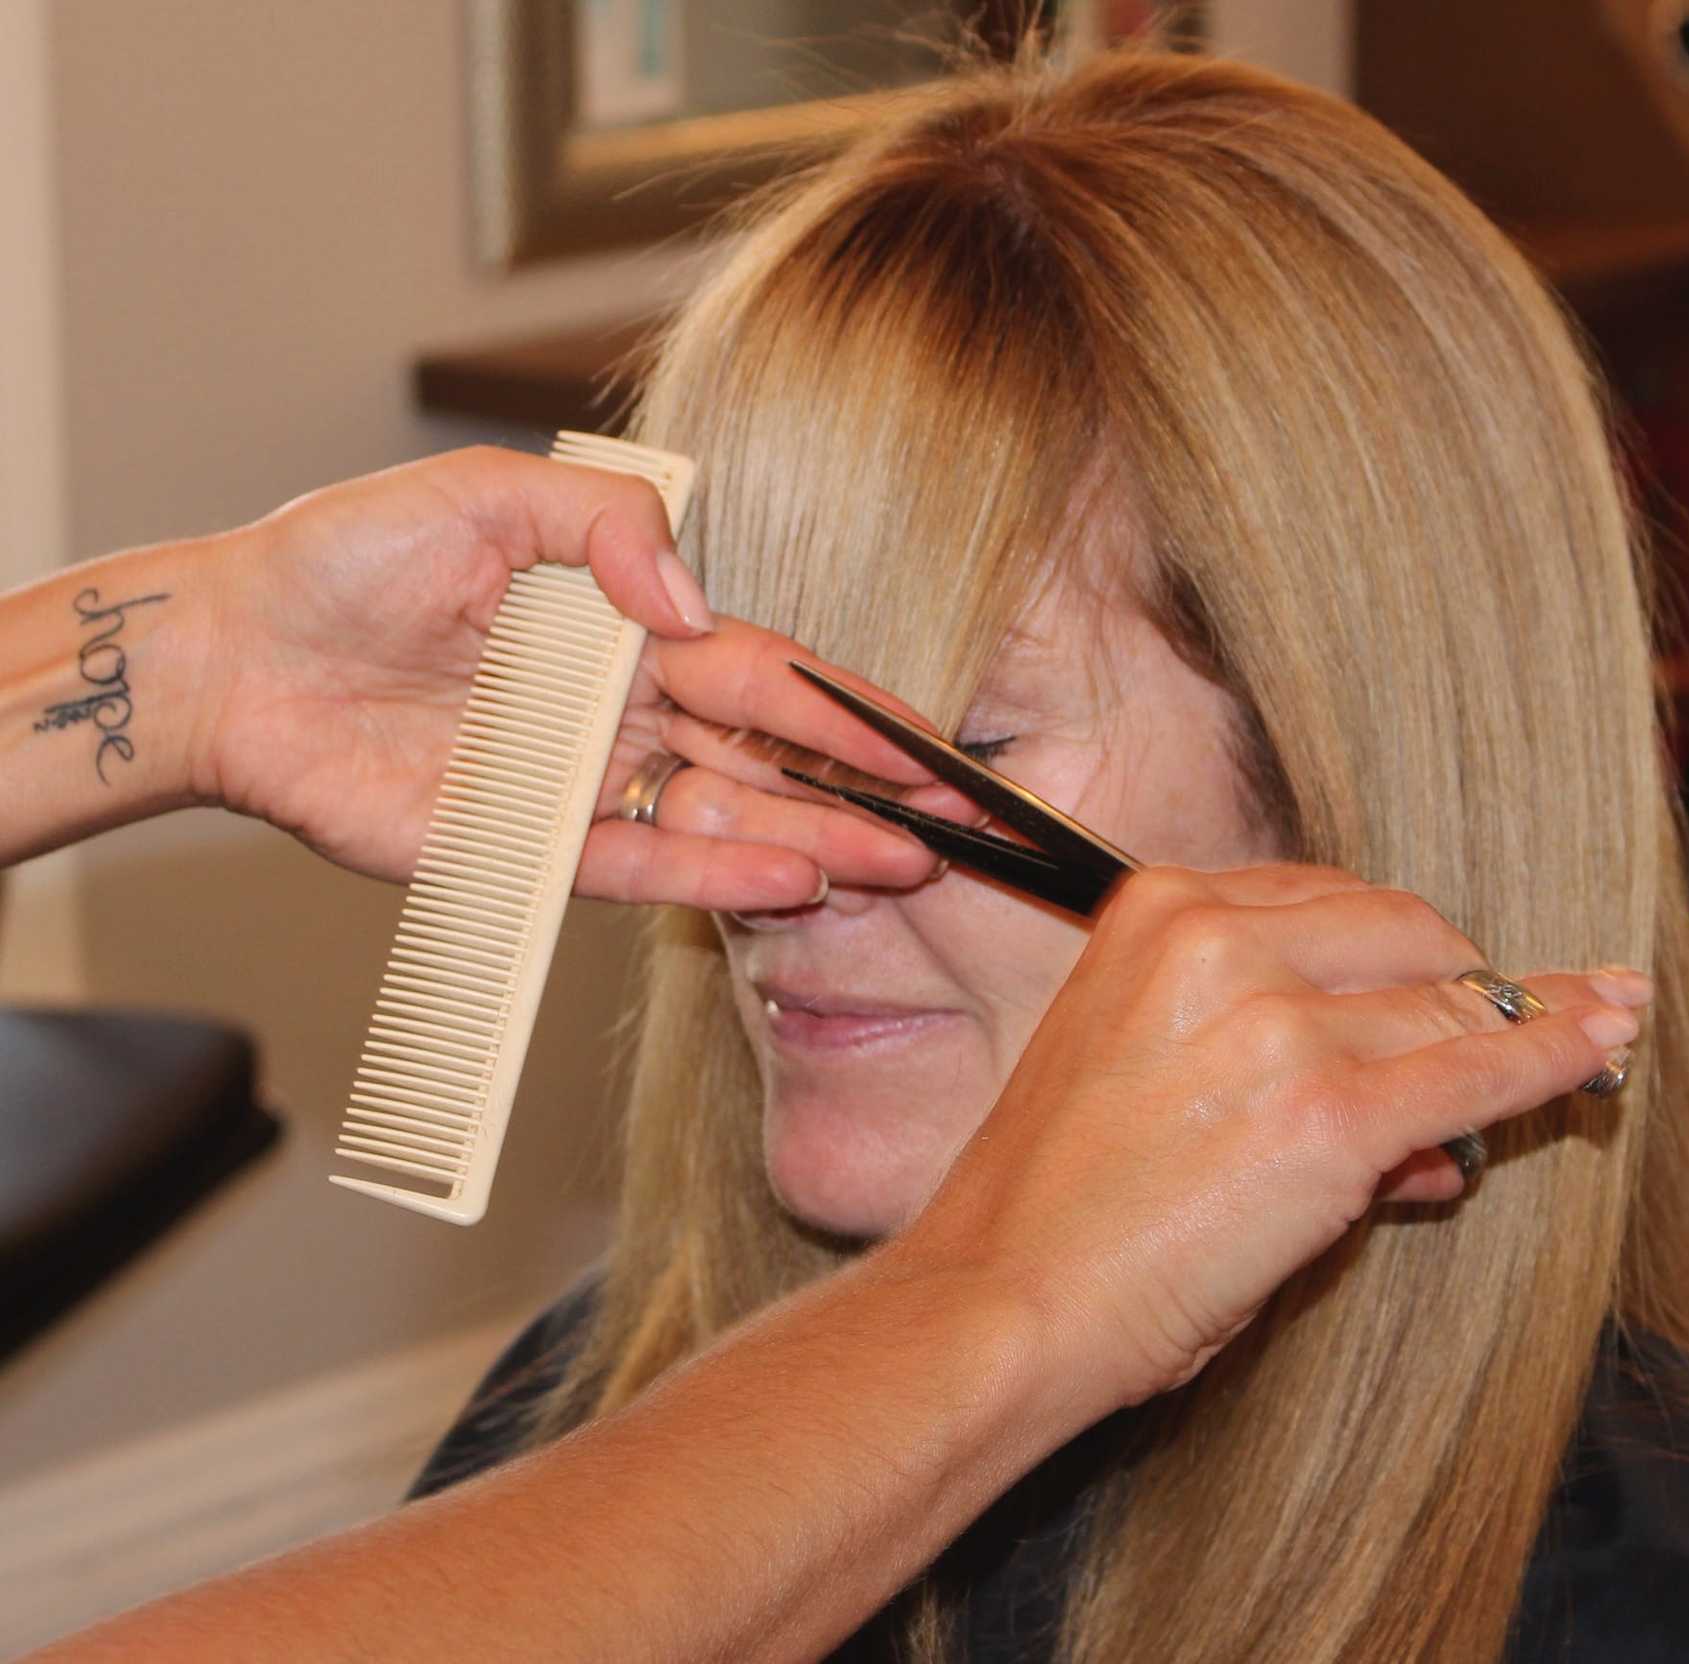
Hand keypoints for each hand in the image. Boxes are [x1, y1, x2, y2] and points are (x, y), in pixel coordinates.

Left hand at [197, 447, 957, 908]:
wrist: (238, 652)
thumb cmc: (346, 560)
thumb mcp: (484, 498)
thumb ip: (604, 528)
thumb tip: (696, 602)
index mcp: (625, 630)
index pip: (764, 670)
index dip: (847, 707)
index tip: (924, 740)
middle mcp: (619, 714)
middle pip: (763, 757)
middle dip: (857, 791)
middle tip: (944, 823)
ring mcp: (579, 785)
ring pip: (718, 817)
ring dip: (806, 841)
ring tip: (890, 864)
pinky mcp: (526, 848)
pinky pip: (634, 865)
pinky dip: (710, 873)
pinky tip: (783, 878)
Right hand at [895, 863, 1647, 1425]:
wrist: (1002, 1300)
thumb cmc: (1055, 1201)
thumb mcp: (1137, 1070)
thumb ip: (1267, 1054)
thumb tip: (1424, 1124)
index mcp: (1159, 908)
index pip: (1327, 899)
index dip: (1402, 944)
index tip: (1448, 964)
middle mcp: (1220, 940)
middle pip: (1404, 930)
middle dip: (1459, 980)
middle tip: (1504, 1023)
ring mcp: (1280, 1024)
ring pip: (1450, 1003)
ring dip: (1516, 1028)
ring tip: (1593, 1034)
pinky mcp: (1333, 1116)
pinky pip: (1484, 1072)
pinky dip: (1559, 1057)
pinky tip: (1610, 1041)